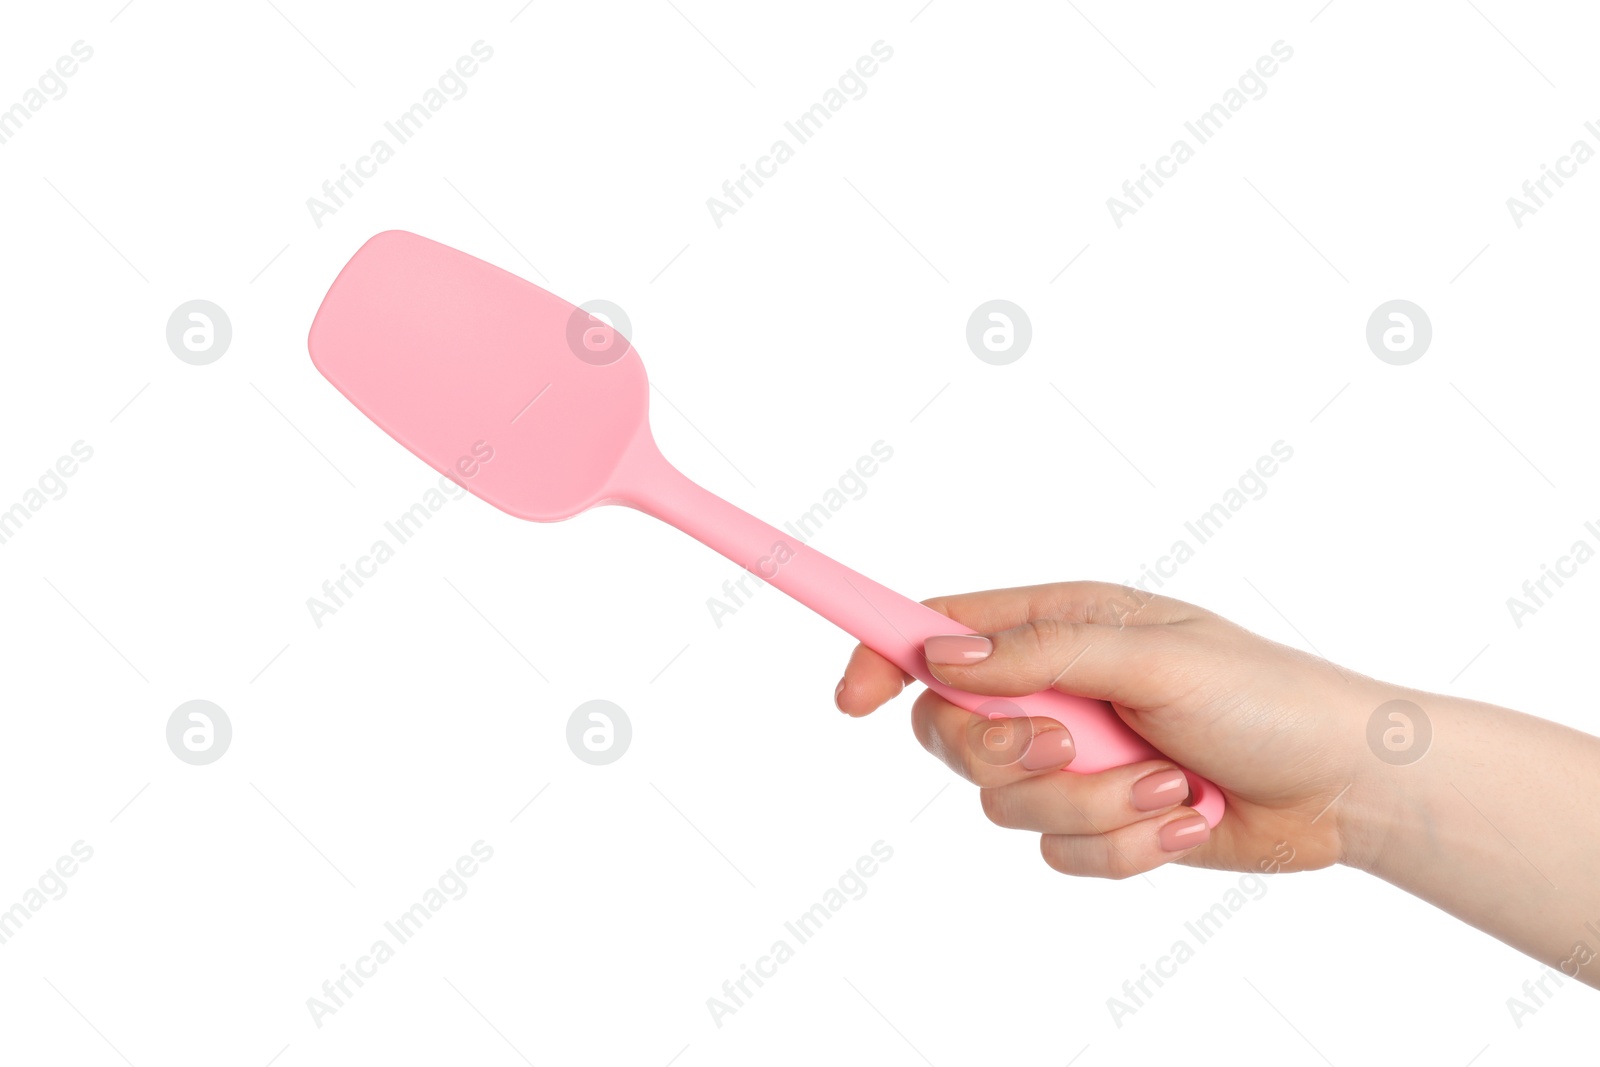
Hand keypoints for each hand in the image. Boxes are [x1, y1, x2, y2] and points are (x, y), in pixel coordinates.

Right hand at [835, 581, 1384, 878]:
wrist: (1343, 784)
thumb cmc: (1264, 696)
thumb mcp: (1150, 657)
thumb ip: (1038, 656)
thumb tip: (939, 657)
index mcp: (1059, 627)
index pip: (940, 632)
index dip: (884, 658)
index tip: (852, 698)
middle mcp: (1053, 692)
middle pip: (953, 731)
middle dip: (1006, 754)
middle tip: (1067, 746)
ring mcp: (1074, 761)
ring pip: (1006, 804)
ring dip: (1092, 805)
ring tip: (1168, 786)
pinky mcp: (1099, 822)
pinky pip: (1061, 853)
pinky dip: (1123, 846)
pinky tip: (1180, 821)